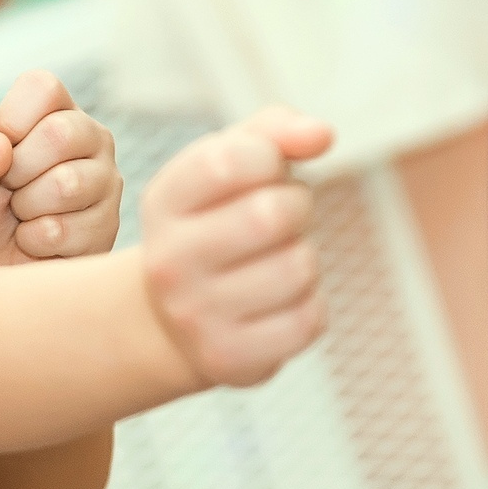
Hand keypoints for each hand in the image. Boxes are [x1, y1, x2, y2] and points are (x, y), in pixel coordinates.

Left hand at [0, 71, 123, 266]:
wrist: (4, 269)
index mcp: (57, 112)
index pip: (42, 87)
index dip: (11, 120)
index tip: (0, 149)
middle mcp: (91, 138)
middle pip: (59, 134)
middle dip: (17, 171)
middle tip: (11, 189)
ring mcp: (107, 180)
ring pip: (66, 184)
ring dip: (25, 209)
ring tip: (25, 215)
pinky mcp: (109, 224)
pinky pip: (61, 229)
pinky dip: (33, 241)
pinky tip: (38, 241)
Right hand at [139, 106, 334, 387]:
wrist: (174, 320)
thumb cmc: (218, 221)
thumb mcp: (227, 165)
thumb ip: (275, 131)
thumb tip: (322, 135)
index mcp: (164, 201)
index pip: (232, 159)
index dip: (270, 157)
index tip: (265, 170)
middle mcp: (169, 260)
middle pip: (272, 214)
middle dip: (298, 206)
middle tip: (283, 217)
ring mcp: (195, 314)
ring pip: (298, 267)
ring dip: (305, 257)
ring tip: (278, 259)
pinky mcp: (229, 357)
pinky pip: (309, 318)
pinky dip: (309, 304)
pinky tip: (279, 301)